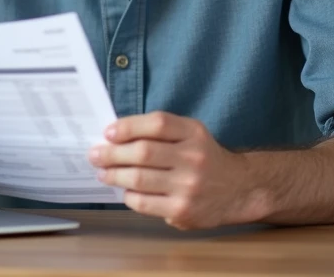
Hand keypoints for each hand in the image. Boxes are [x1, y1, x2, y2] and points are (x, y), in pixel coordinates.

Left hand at [88, 111, 253, 229]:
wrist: (238, 189)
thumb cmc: (204, 158)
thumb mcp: (191, 134)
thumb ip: (161, 132)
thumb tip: (115, 136)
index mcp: (194, 133)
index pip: (157, 124)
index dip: (128, 126)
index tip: (108, 132)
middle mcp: (193, 158)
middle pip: (143, 152)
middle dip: (112, 153)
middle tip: (95, 155)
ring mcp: (188, 186)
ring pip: (139, 179)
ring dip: (114, 175)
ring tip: (103, 173)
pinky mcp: (183, 210)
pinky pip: (145, 202)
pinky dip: (129, 196)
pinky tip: (125, 191)